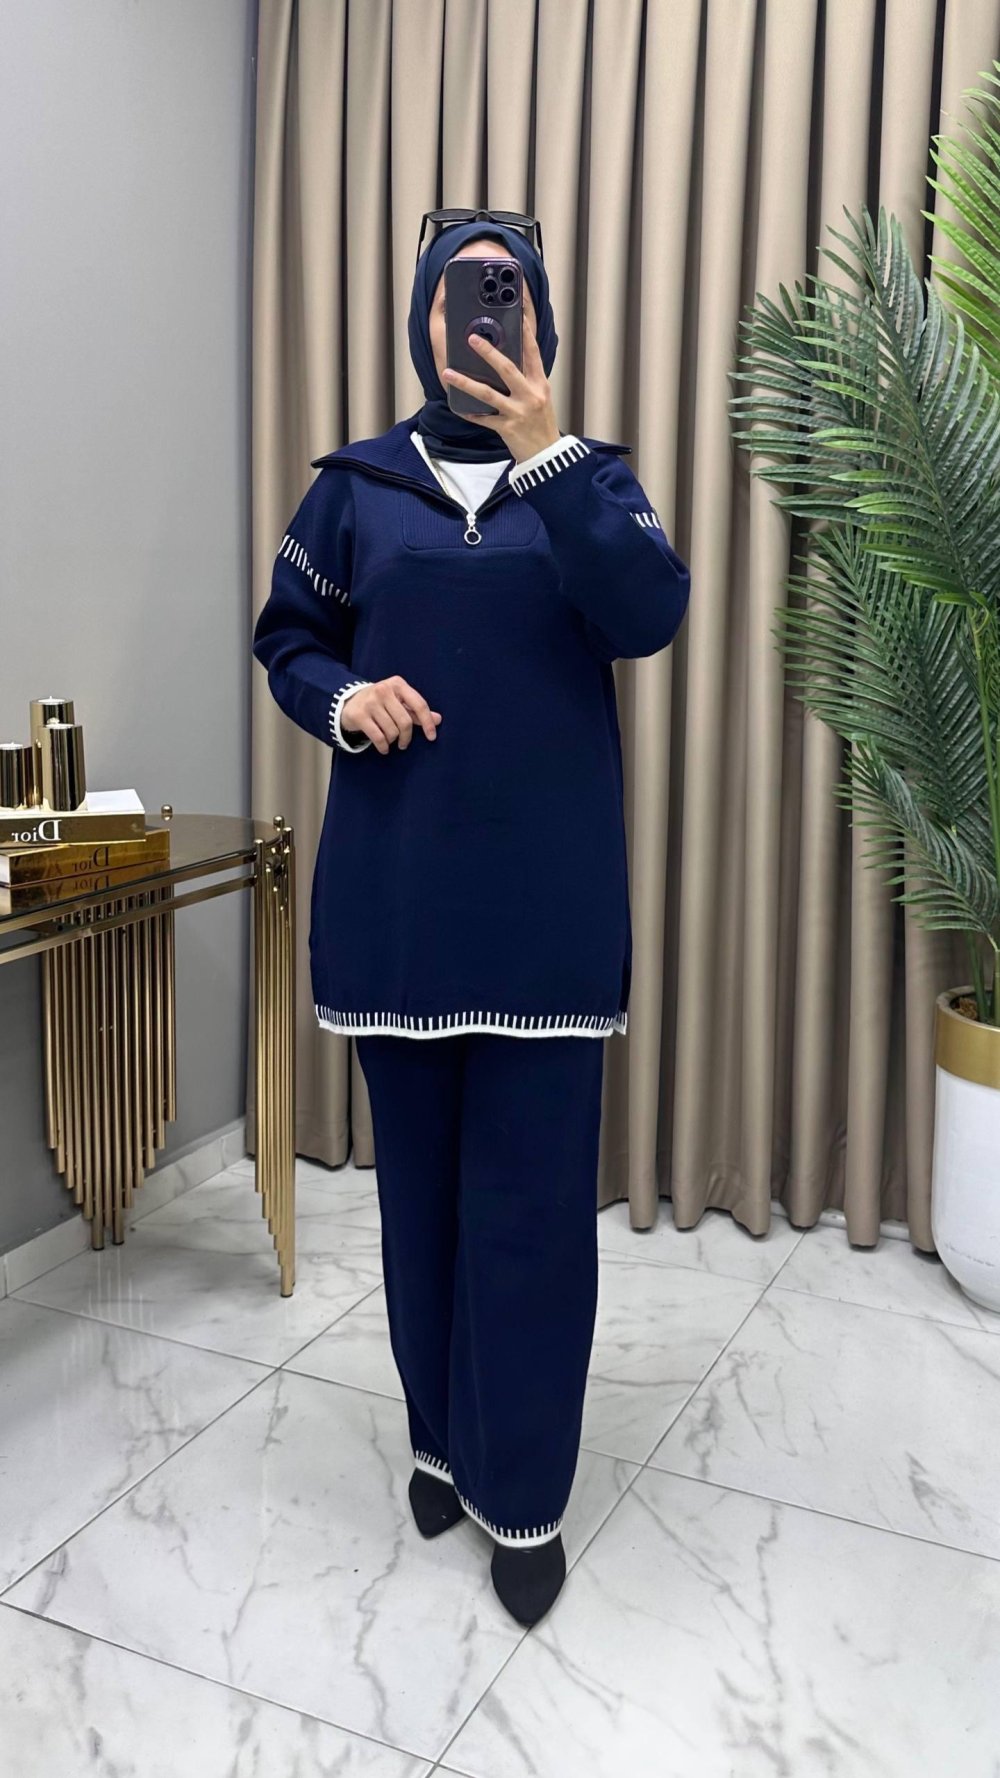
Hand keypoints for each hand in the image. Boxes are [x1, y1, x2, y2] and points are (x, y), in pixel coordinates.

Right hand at [340, 676, 441, 754]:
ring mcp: (370, 702)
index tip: (432, 737)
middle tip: (404, 743)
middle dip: (406, 737)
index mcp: (398, 684)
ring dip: (393, 740)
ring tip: (390, 740)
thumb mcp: (399, 702)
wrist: (349, 702)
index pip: (419, 704)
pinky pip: (378, 737)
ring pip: (392, 731)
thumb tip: (438, 719)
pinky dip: (383, 747)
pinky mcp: (359, 715)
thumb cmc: (381, 703)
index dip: (428, 723)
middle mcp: (384, 690)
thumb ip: (417, 711)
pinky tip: (384, 748)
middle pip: (405, 721)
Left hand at [440, 312, 561, 462]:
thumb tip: (505, 363)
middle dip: (488, 353)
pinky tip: (458, 407)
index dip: (526, 334)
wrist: (547, 456)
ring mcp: (518, 412)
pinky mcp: (507, 428)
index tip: (517, 316)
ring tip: (448, 373)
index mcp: (540, 385)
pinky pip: (484, 419)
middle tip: (472, 338)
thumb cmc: (542, 425)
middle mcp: (530, 395)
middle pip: (507, 369)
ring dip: (466, 382)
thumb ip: (527, 381)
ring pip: (488, 394)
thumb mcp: (541, 398)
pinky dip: (470, 413)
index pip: (533, 354)